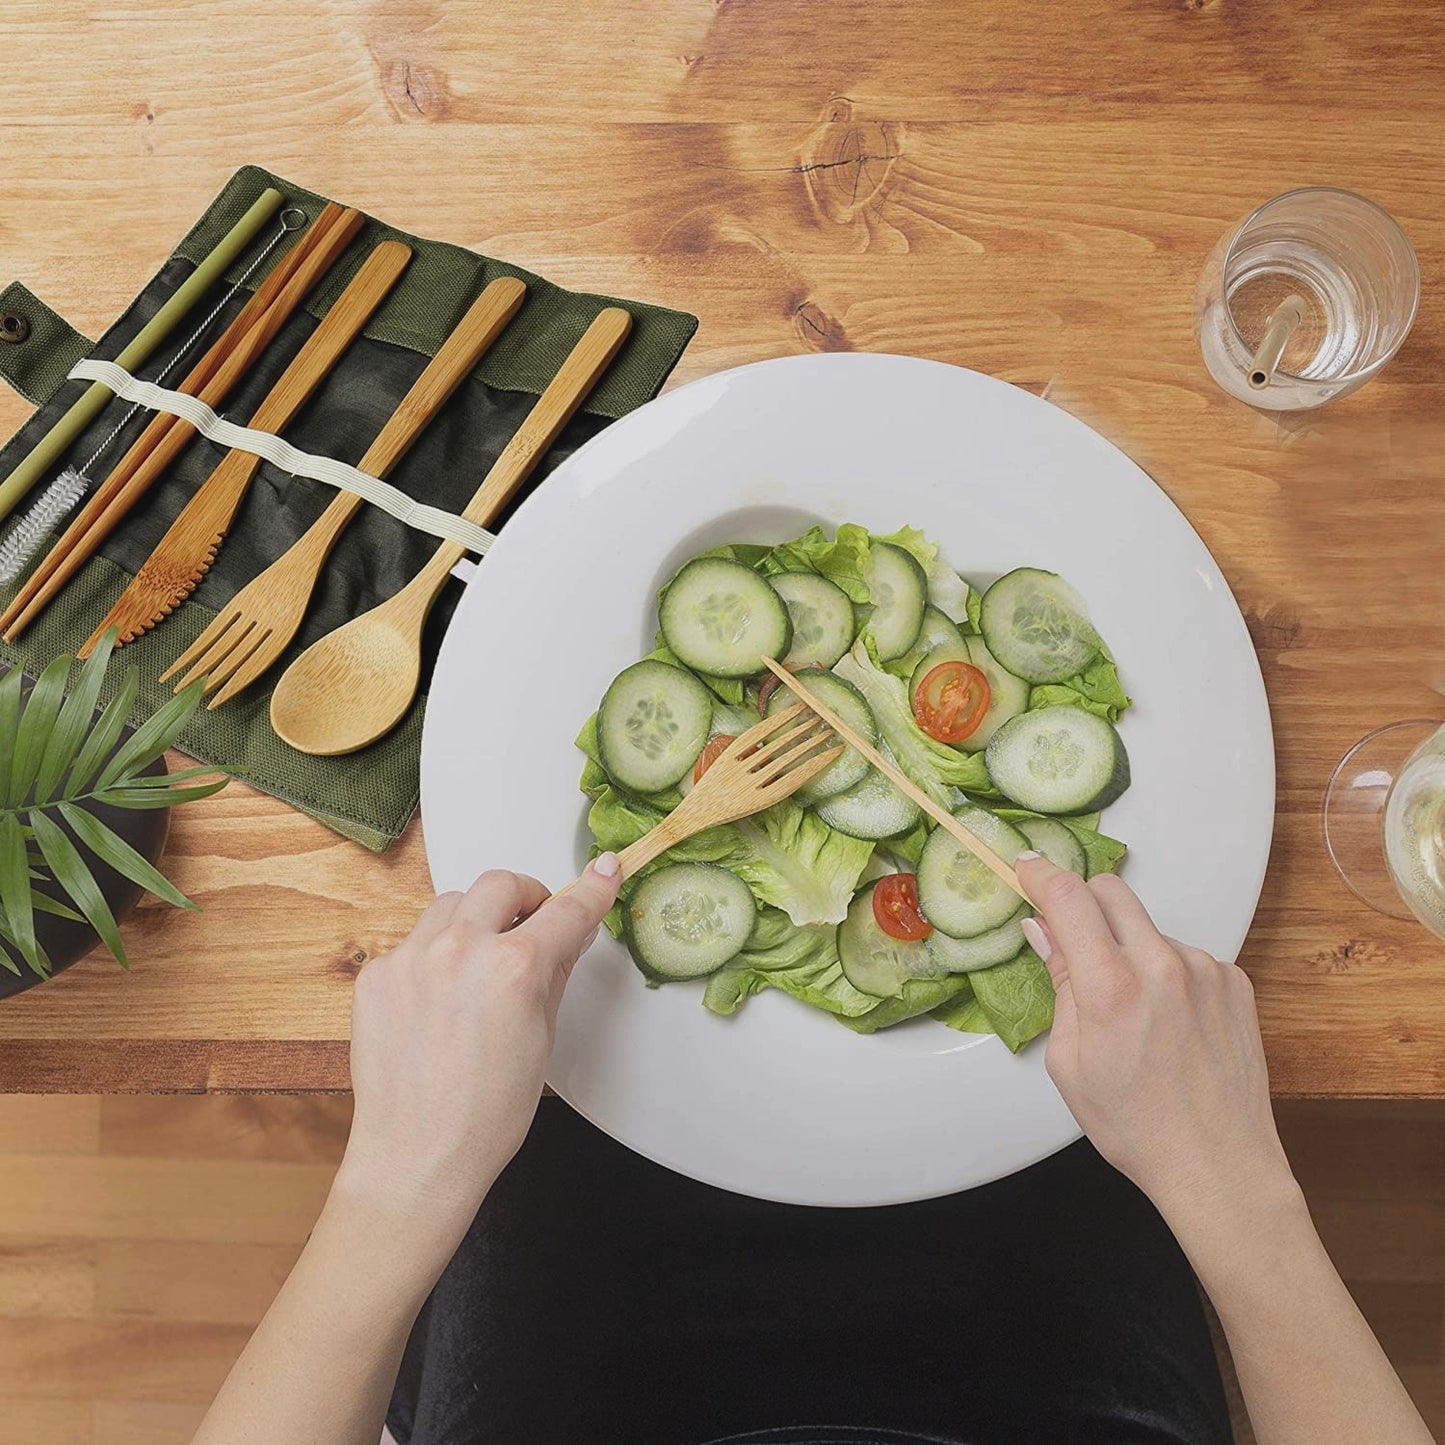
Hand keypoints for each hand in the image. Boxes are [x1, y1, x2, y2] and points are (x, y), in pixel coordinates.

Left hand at [334, 855, 621, 1245]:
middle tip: (533, 922)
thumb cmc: (485, 1115)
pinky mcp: (377, 974)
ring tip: (481, 961)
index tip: (602, 872)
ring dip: (476, 919)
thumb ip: (554, 972)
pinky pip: (414, 941)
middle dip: (525, 897)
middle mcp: (460, 951)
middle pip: (501, 884)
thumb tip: (568, 935)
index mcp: (514, 968)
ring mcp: (411, 958)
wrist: (417, 1156)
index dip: (591, 889)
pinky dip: (434, 955)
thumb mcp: (542, 1038)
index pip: (566, 910)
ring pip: (452, 903)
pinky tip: (440, 998)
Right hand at [1017, 853, 1296, 1234]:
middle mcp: (1163, 966)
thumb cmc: (1136, 1126)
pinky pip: (1183, 953)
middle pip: (1110, 892)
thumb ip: (1060, 984)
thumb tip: (1044, 930)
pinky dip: (1164, 971)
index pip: (1070, 898)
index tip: (1026, 868)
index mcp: (1112, 988)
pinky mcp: (1234, 981)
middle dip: (1082, 904)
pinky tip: (1166, 1020)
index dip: (1041, 875)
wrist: (1219, 1165)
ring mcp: (1205, 970)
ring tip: (1131, 1010)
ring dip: (1126, 946)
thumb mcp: (1069, 1061)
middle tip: (1070, 938)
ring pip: (1147, 927)